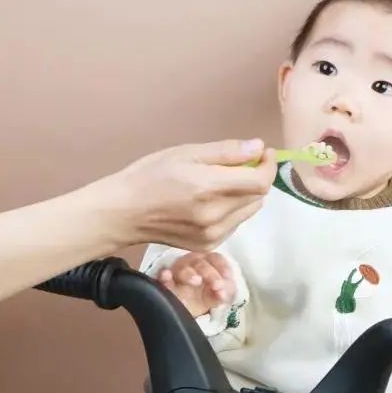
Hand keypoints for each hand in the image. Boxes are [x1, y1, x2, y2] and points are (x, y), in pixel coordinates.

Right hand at [87, 139, 276, 250]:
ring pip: (249, 211)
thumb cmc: (150, 175)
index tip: (264, 153)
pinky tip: (212, 201)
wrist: (124, 213)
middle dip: (257, 177)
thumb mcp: (186, 153)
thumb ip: (226, 152)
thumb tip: (258, 147)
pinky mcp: (208, 245)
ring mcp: (213, 234)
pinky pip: (235, 224)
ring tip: (224, 182)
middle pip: (258, 196)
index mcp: (209, 188)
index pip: (260, 181)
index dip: (268, 166)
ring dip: (246, 194)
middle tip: (243, 163)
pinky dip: (233, 210)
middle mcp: (216, 216)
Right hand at [158, 252, 235, 317]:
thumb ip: (221, 295)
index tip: (227, 280)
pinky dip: (164, 276)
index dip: (223, 268)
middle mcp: (192, 263)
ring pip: (183, 269)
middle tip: (217, 286)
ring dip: (190, 274)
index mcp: (207, 262)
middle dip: (211, 274)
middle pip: (201, 263)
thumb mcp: (214, 296)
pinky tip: (166, 276)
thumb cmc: (202, 296)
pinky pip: (162, 276)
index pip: (216, 258)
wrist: (182, 309)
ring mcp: (177, 271)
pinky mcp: (164, 282)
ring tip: (197, 281)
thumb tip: (223, 295)